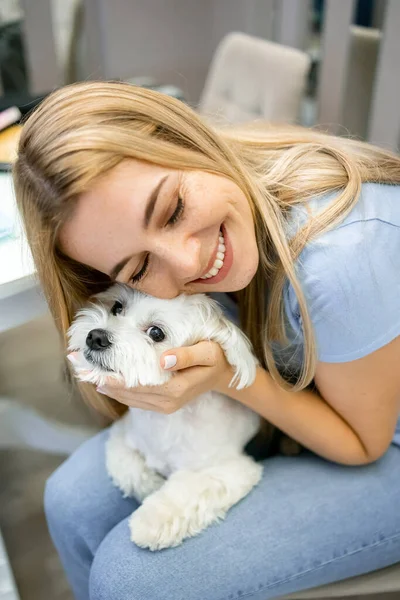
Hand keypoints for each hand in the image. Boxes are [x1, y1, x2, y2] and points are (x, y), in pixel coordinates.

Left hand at [94, 341, 232, 413]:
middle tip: (77, 364)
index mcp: (176, 389)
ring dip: (106, 385)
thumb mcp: (208, 352)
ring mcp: (164, 406)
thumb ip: (187, 355)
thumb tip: (162, 359)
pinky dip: (117, 390)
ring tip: (83, 371)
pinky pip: (135, 399)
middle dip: (102, 379)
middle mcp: (167, 402)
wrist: (224, 375)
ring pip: (128, 398)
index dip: (113, 378)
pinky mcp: (162, 405)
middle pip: (128, 393)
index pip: (137, 385)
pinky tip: (103, 379)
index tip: (91, 369)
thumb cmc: (216, 357)